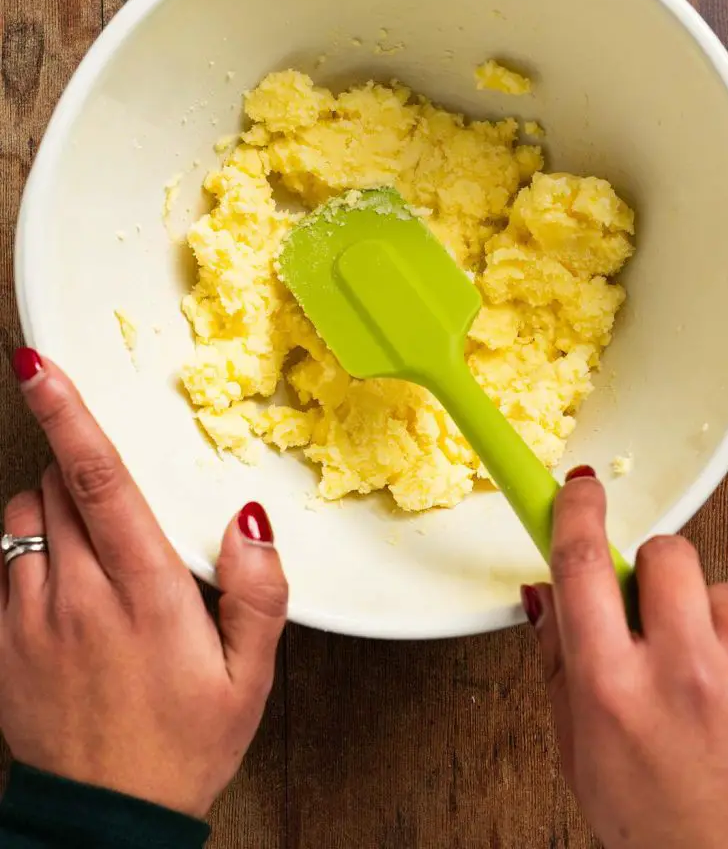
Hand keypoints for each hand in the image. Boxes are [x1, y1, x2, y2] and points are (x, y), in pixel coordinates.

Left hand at [0, 350, 287, 816]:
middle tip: (116, 500)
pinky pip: (1, 564)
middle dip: (77, 466)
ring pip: (22, 518)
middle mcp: (79, 595)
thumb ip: (258, 592)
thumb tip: (248, 521)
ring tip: (93, 544)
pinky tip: (63, 583)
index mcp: (146, 593)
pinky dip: (28, 549)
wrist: (107, 821)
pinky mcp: (0, 644)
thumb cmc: (184, 744)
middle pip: (57, 486)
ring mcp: (30, 619)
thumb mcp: (250, 677)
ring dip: (52, 505)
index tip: (40, 368)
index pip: (101, 482)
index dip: (70, 417)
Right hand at [522, 470, 727, 848]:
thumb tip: (545, 591)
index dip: (579, 512)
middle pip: (666, 554)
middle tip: (661, 616)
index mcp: (612, 688)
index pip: (584, 566)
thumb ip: (558, 662)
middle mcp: (683, 673)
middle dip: (657, 572)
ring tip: (716, 684)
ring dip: (715, 623)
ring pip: (725, 591)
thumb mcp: (581, 750)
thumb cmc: (660, 824)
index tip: (582, 488)